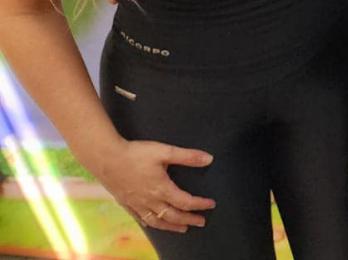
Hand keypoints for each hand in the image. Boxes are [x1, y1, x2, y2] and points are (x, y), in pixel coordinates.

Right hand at [94, 139, 215, 232]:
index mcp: (161, 189)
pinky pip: (140, 218)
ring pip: (157, 221)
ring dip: (172, 226)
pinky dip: (151, 223)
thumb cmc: (135, 153)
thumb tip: (209, 159)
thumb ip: (187, 156)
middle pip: (173, 215)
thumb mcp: (164, 151)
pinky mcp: (126, 203)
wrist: (105, 158)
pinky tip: (153, 223)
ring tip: (182, 229)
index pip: (185, 202)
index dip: (199, 205)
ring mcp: (136, 204)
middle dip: (189, 219)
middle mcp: (149, 200)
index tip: (211, 205)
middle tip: (201, 222)